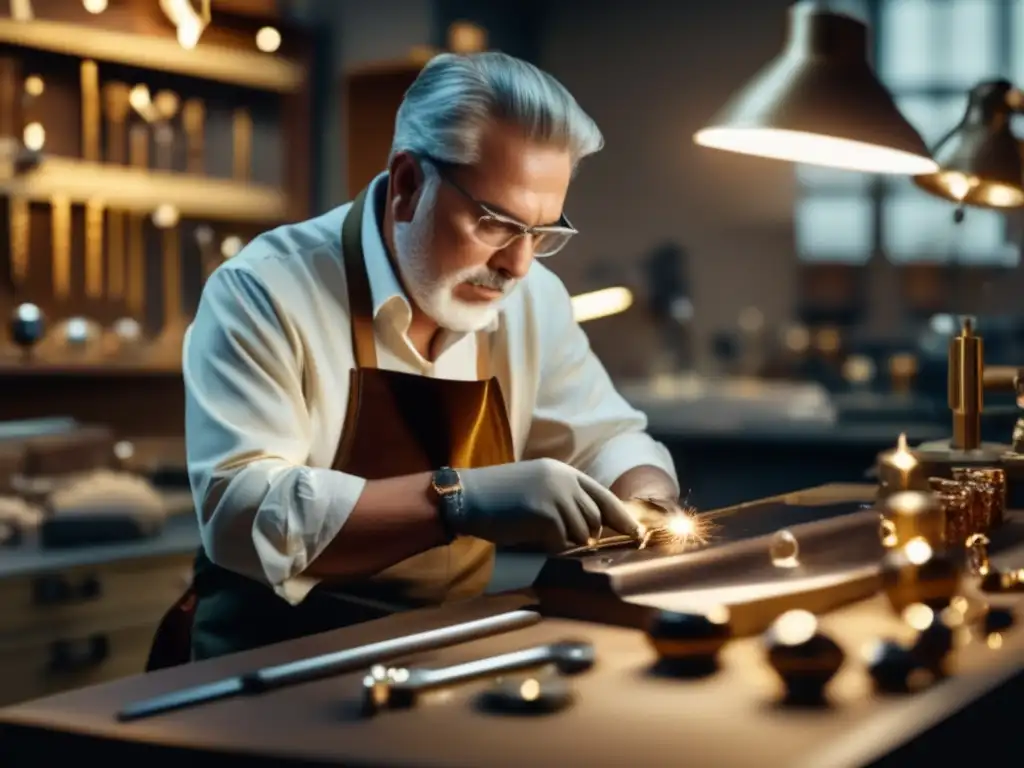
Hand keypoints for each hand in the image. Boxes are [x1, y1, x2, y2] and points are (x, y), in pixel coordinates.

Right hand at [454, 458, 640, 551]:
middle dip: (583, 536)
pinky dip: (545, 546)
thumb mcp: (534, 486)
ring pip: (579, 534)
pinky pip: (559, 543)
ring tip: (533, 532)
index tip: (636, 535)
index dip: (622, 518)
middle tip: (556, 538)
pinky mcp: (546, 514)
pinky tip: (525, 535)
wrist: (465, 496)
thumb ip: (563, 498)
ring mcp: (556, 496)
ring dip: (561, 541)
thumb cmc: (496, 498)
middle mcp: (564, 480)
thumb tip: (592, 529)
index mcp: (562, 471)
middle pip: (595, 519)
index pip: (603, 496)